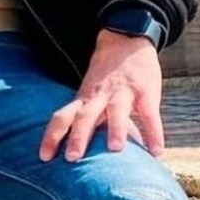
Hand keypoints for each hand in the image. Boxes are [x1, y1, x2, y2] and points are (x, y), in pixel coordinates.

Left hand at [39, 30, 164, 162]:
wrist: (125, 40)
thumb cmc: (106, 75)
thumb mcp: (91, 93)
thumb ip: (88, 117)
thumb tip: (82, 149)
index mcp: (84, 98)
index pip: (62, 117)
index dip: (52, 136)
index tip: (43, 158)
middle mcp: (99, 96)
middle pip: (84, 116)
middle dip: (78, 137)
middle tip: (72, 158)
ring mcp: (122, 93)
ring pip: (116, 111)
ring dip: (116, 129)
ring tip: (116, 149)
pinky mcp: (145, 92)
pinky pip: (150, 114)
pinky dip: (154, 133)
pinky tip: (156, 152)